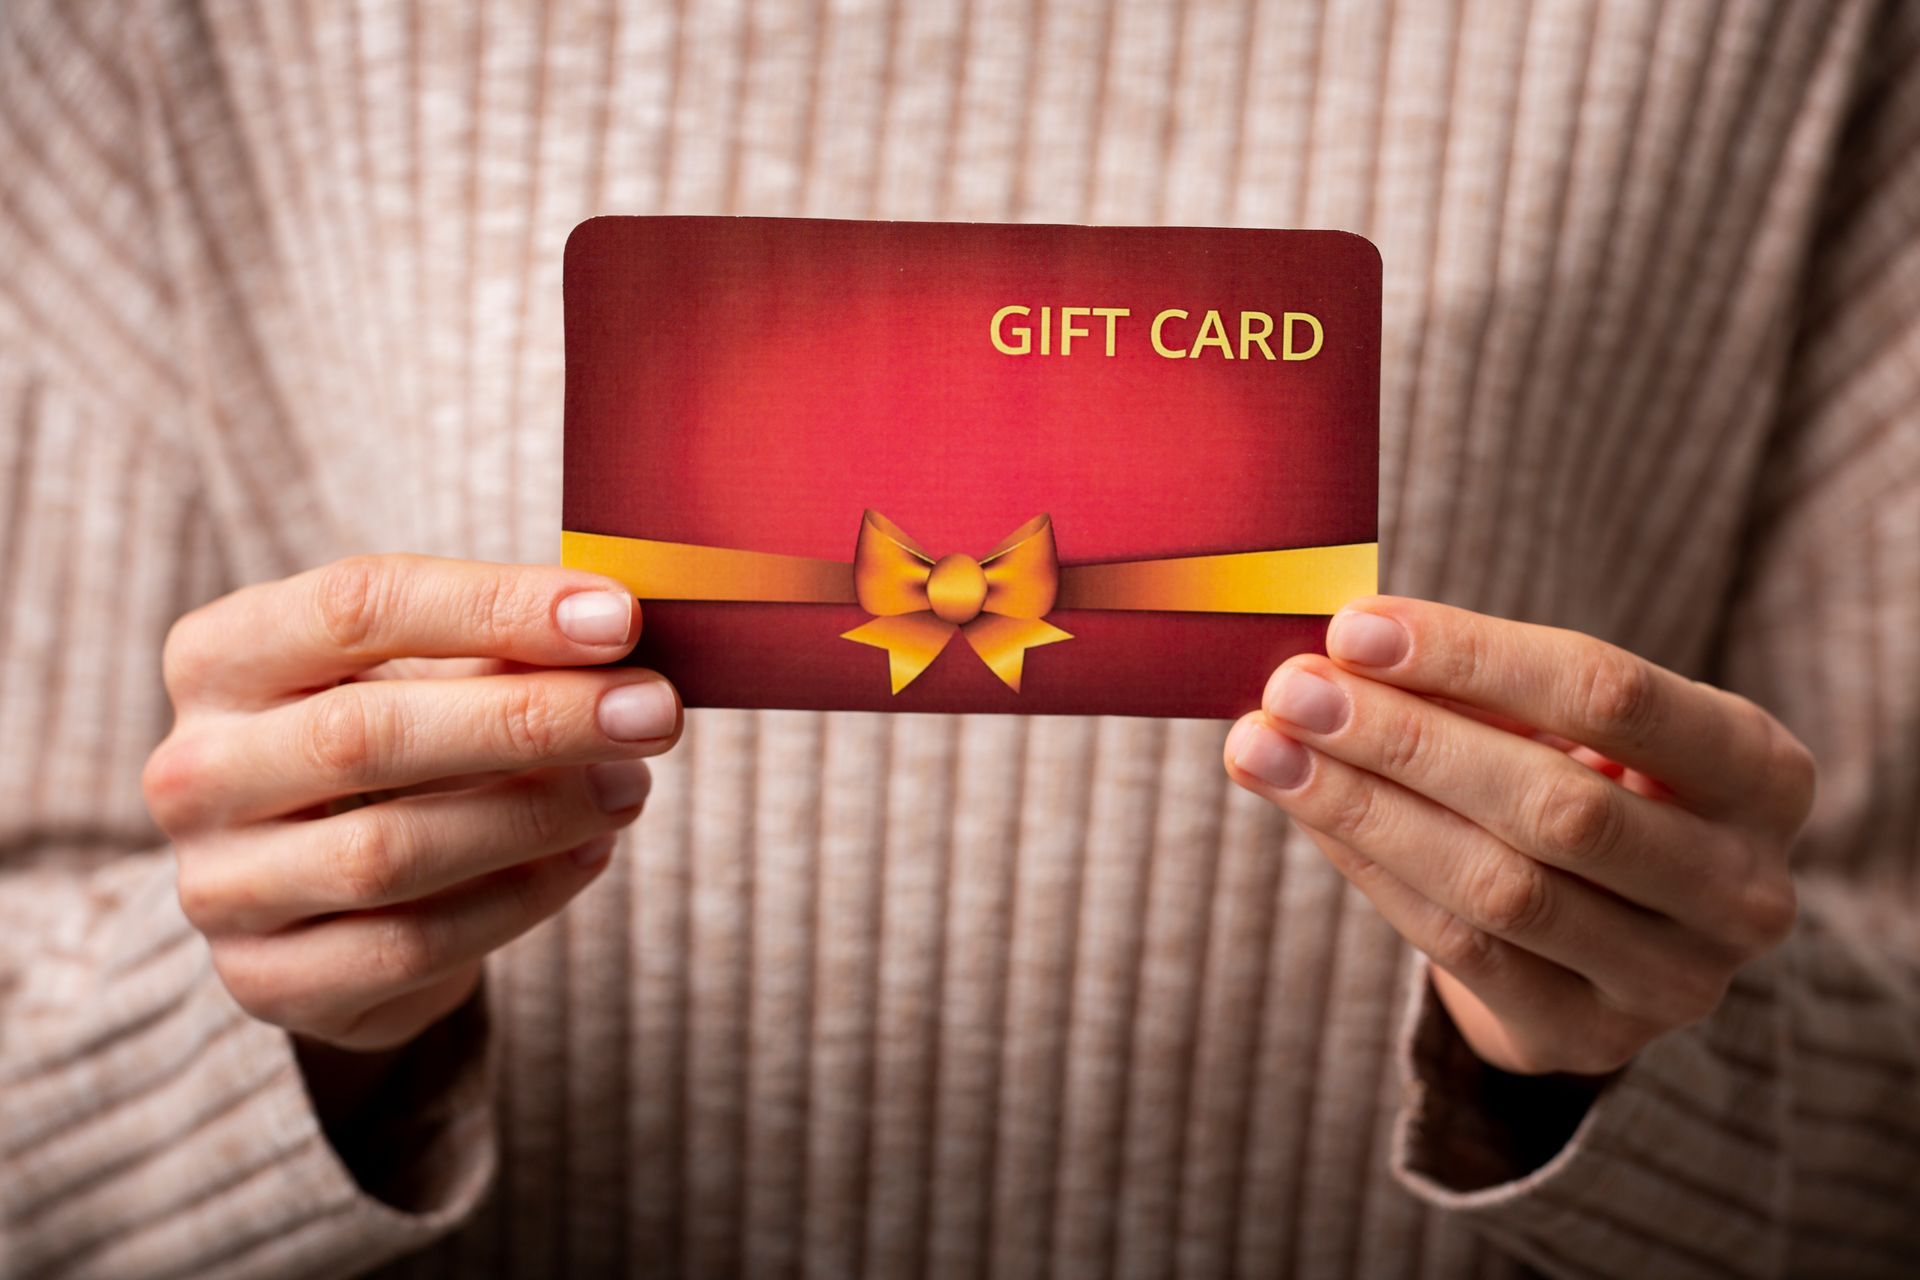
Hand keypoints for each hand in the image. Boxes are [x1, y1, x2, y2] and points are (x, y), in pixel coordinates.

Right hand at [143, 554, 679, 1052]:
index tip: (618, 616)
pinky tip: (589, 854)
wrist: (325, 891)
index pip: (354, 606)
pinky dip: (518, 898)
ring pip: (389, 852)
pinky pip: (411, 945)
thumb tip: (622, 625)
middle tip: (653, 711)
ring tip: (632, 785)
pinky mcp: (267, 981)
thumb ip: (500, 649)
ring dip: (535, 814)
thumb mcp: (427, 674)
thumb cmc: (397, 743)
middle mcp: (193, 770)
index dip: (495, 606)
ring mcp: (219, 886)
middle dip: (533, 718)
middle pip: (366, 735)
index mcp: (219, 655)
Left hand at [1224, 597, 1813, 1076]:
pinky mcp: (1592, 1037)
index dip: (1474, 658)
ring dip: (1364, 808)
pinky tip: (1304, 810)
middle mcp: (1743, 887)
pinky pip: (1460, 949)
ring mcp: (1676, 980)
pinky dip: (1370, 868)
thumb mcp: (1583, 725)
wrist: (1627, 931)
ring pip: (1499, 886)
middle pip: (1554, 803)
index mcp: (1763, 771)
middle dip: (1405, 739)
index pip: (1613, 693)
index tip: (1355, 627)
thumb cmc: (1595, 780)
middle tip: (1292, 690)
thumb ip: (1486, 687)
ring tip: (1264, 749)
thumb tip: (1337, 648)